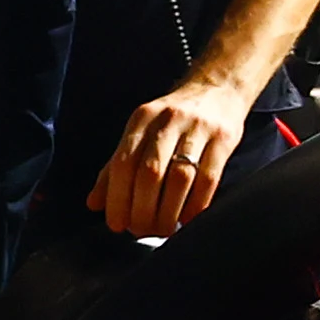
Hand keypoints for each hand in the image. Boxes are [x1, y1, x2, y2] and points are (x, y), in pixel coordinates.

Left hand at [87, 83, 255, 238]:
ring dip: (169, 211)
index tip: (117, 224)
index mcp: (142, 119)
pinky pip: (209, 178)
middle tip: (141, 231)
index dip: (118, 198)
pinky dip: (196, 204)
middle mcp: (168, 120)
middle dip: (143, 210)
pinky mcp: (224, 138)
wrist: (218, 88)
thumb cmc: (174, 119)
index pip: (123, 163)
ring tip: (164, 230)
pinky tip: (188, 219)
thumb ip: (116, 168)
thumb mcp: (141, 133)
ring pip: (180, 177)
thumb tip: (95, 203)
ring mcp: (198, 128)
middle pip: (150, 172)